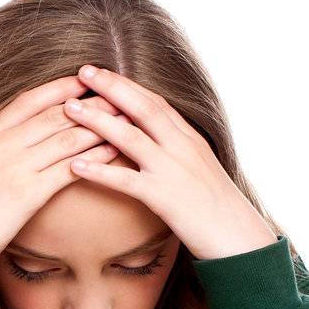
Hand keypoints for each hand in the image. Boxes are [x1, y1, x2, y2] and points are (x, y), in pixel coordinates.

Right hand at [0, 75, 124, 291]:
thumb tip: (22, 131)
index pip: (29, 100)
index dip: (60, 87)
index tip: (84, 79)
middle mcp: (1, 146)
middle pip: (54, 115)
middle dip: (90, 102)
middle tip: (118, 94)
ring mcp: (14, 168)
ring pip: (66, 138)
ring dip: (100, 126)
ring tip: (125, 119)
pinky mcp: (28, 194)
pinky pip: (68, 169)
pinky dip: (94, 157)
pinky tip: (113, 151)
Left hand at [62, 65, 277, 259]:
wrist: (239, 237)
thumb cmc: (215, 209)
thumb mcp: (198, 170)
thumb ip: (176, 151)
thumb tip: (153, 140)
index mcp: (189, 138)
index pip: (155, 102)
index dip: (127, 85)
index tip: (102, 72)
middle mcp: (182, 147)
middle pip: (143, 108)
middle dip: (112, 87)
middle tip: (83, 71)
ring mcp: (174, 170)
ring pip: (131, 137)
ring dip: (97, 121)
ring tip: (69, 109)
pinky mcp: (165, 197)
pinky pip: (127, 181)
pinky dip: (99, 171)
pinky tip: (73, 166)